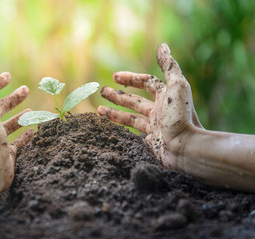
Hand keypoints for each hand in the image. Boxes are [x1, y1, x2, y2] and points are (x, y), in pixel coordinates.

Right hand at [98, 43, 201, 168]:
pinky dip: (121, 130)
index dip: (131, 78)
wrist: (186, 148)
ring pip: (130, 118)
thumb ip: (169, 65)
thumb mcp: (176, 85)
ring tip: (99, 110)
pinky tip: (110, 128)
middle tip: (102, 91)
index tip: (114, 76)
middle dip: (118, 96)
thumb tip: (162, 45)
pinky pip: (132, 134)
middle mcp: (159, 111)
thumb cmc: (181, 115)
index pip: (146, 83)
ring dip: (114, 113)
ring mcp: (155, 128)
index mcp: (165, 96)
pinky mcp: (151, 143)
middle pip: (135, 101)